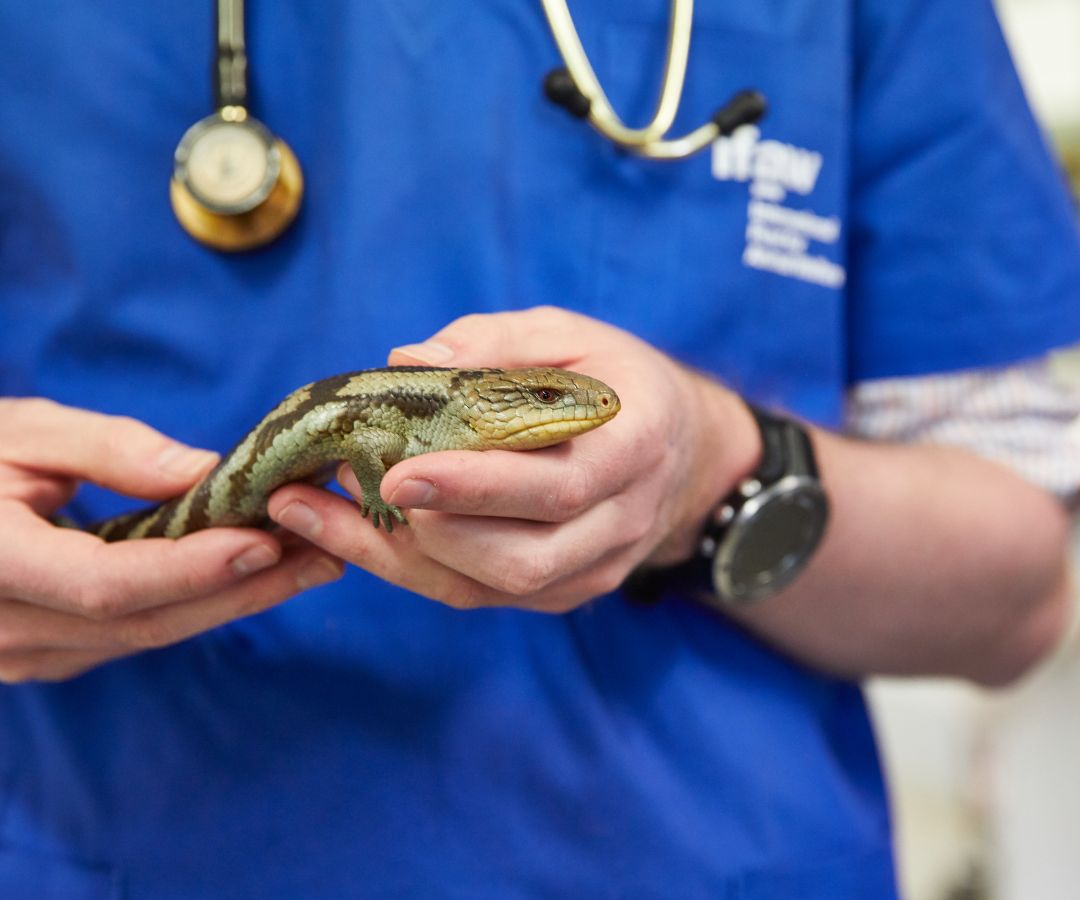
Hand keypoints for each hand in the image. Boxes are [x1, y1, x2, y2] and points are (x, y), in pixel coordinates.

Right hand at [0, 398, 342, 682]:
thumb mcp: (22, 432)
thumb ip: (108, 452)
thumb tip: (205, 473)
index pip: (107, 583)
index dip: (192, 568)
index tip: (265, 539)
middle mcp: (5, 629)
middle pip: (146, 621)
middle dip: (244, 590)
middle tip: (326, 553)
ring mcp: (22, 654)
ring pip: (147, 636)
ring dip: (235, 601)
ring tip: (311, 561)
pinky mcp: (45, 654)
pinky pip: (133, 635)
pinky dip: (197, 605)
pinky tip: (252, 576)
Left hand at [267, 307, 759, 611]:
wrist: (679, 450)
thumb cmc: (614, 380)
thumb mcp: (571, 335)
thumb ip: (495, 342)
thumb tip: (408, 359)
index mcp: (634, 449)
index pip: (560, 487)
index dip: (479, 488)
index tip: (398, 473)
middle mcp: (621, 523)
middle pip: (525, 559)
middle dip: (429, 532)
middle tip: (350, 484)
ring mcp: (593, 568)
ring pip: (493, 587)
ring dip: (401, 556)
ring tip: (324, 508)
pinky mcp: (562, 591)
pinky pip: (479, 594)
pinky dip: (411, 568)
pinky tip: (352, 531)